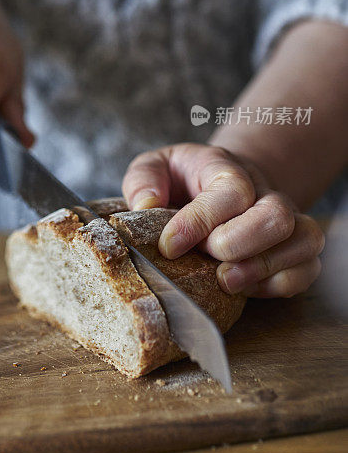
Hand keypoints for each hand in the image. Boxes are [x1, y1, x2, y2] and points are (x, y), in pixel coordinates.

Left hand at [122, 144, 323, 297]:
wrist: (222, 181)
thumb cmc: (184, 179)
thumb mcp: (155, 166)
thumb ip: (144, 179)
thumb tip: (145, 206)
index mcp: (226, 168)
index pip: (230, 191)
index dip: (200, 222)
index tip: (170, 246)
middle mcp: (264, 192)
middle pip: (276, 216)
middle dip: (238, 244)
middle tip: (207, 258)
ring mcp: (286, 220)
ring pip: (304, 240)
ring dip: (263, 267)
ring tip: (225, 280)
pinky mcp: (295, 249)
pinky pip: (308, 269)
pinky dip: (280, 283)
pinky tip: (246, 286)